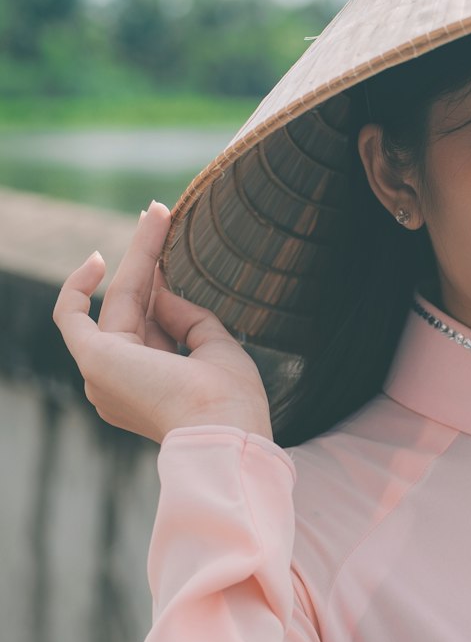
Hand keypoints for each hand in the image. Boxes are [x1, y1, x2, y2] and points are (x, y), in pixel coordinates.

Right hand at [53, 201, 273, 443]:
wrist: (224, 428)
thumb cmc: (229, 399)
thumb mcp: (216, 349)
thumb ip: (190, 320)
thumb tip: (165, 293)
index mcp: (152, 384)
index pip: (152, 325)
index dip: (161, 286)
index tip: (172, 254)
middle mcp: (121, 380)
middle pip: (134, 305)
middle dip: (147, 258)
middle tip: (160, 213)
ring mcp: (104, 370)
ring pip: (117, 299)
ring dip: (137, 254)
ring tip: (157, 213)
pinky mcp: (94, 358)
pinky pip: (69, 315)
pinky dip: (77, 285)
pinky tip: (96, 257)